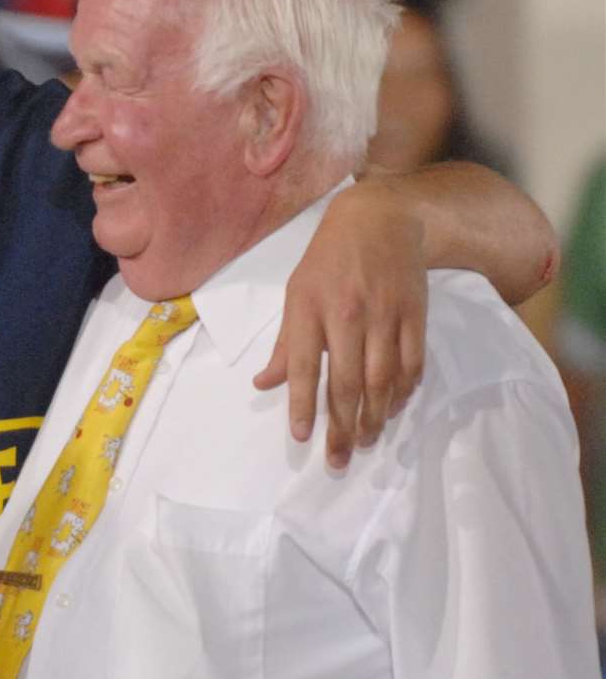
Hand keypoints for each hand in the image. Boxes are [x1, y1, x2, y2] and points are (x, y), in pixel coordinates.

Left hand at [253, 180, 426, 467]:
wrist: (379, 219)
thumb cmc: (327, 261)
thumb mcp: (296, 294)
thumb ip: (285, 344)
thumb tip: (263, 384)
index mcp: (309, 308)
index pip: (305, 366)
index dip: (302, 405)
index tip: (301, 437)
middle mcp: (347, 313)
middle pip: (346, 382)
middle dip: (343, 426)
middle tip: (339, 459)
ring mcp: (384, 314)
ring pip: (382, 379)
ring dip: (375, 417)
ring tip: (366, 440)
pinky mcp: (414, 314)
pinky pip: (412, 364)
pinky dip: (403, 392)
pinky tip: (393, 409)